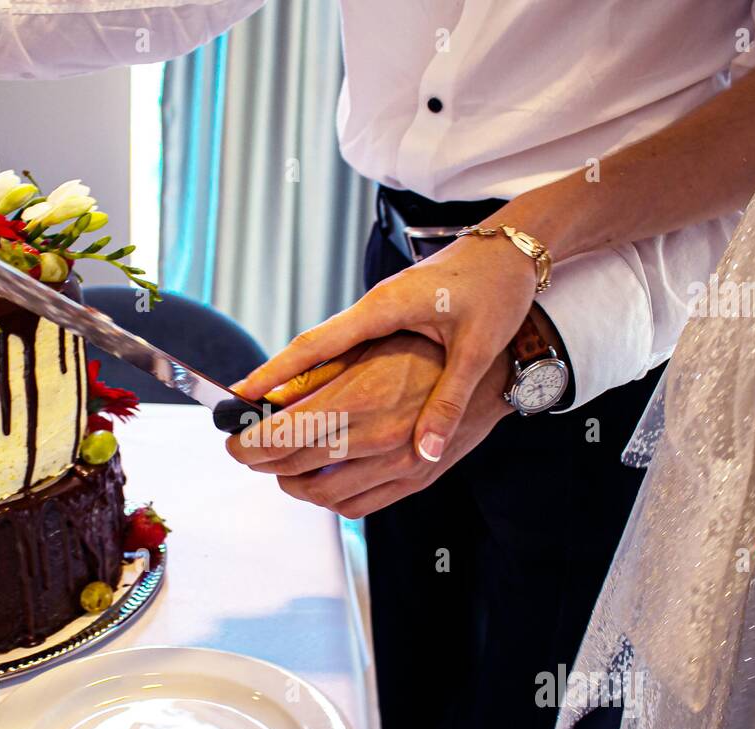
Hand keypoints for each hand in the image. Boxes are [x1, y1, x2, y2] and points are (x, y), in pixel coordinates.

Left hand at [227, 333, 511, 517]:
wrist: (492, 369)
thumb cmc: (431, 346)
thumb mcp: (365, 347)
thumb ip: (314, 377)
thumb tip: (266, 395)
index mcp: (360, 400)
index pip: (281, 437)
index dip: (246, 443)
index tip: (233, 438)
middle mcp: (377, 439)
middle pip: (292, 468)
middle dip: (259, 460)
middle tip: (247, 448)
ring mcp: (396, 467)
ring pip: (318, 494)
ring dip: (289, 482)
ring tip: (281, 462)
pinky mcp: (412, 482)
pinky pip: (353, 506)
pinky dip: (326, 498)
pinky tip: (320, 477)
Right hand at [234, 234, 533, 463]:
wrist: (513, 248)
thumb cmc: (498, 290)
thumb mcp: (477, 349)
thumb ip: (448, 401)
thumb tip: (428, 454)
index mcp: (386, 307)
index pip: (318, 344)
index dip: (279, 372)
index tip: (245, 394)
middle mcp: (375, 304)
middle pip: (311, 346)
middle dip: (275, 378)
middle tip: (241, 409)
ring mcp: (380, 306)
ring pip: (328, 345)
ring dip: (298, 374)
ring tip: (268, 408)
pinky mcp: (391, 310)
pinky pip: (347, 342)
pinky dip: (326, 366)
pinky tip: (317, 391)